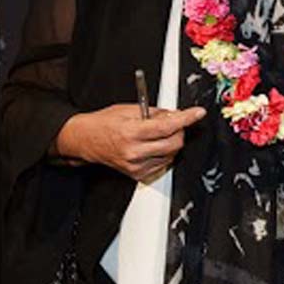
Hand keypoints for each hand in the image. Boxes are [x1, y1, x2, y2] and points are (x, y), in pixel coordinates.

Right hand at [55, 103, 206, 180]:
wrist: (85, 140)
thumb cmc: (104, 123)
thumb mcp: (129, 109)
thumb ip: (154, 112)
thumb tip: (175, 114)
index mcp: (131, 132)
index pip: (167, 126)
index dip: (186, 118)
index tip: (198, 113)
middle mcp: (134, 152)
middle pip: (174, 143)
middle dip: (179, 130)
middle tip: (173, 122)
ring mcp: (135, 166)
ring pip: (170, 154)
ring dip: (171, 142)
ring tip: (157, 133)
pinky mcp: (136, 174)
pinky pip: (162, 163)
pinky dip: (163, 152)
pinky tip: (153, 145)